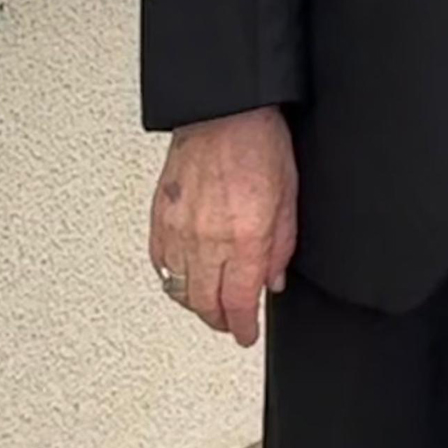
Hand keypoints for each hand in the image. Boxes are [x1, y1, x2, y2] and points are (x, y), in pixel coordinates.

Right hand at [149, 106, 297, 346]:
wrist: (224, 112)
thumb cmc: (259, 144)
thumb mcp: (288, 197)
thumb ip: (281, 245)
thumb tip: (273, 280)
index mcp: (245, 237)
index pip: (238, 302)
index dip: (243, 327)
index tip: (246, 335)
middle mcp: (208, 239)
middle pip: (205, 305)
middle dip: (219, 321)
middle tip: (230, 323)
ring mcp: (179, 230)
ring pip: (179, 289)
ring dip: (195, 304)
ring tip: (209, 305)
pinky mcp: (159, 218)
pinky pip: (160, 264)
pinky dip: (172, 277)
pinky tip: (184, 276)